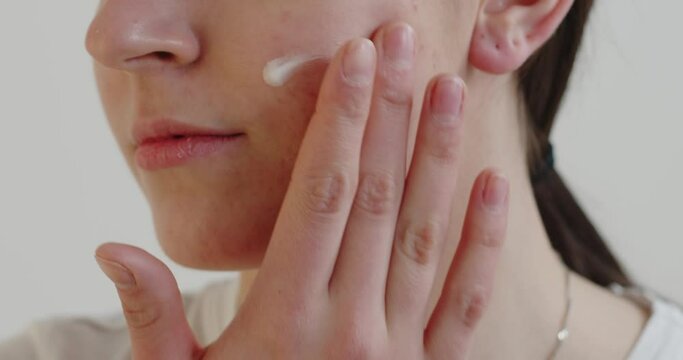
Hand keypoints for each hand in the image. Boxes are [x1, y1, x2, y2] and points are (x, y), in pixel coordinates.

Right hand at [95, 21, 509, 359]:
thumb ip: (151, 319)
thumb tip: (111, 248)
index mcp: (283, 321)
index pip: (321, 195)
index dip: (340, 122)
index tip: (355, 61)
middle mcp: (348, 327)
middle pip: (376, 198)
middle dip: (391, 114)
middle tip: (405, 45)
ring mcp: (398, 352)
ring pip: (425, 235)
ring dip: (439, 157)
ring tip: (451, 91)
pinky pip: (465, 301)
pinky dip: (483, 242)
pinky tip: (493, 187)